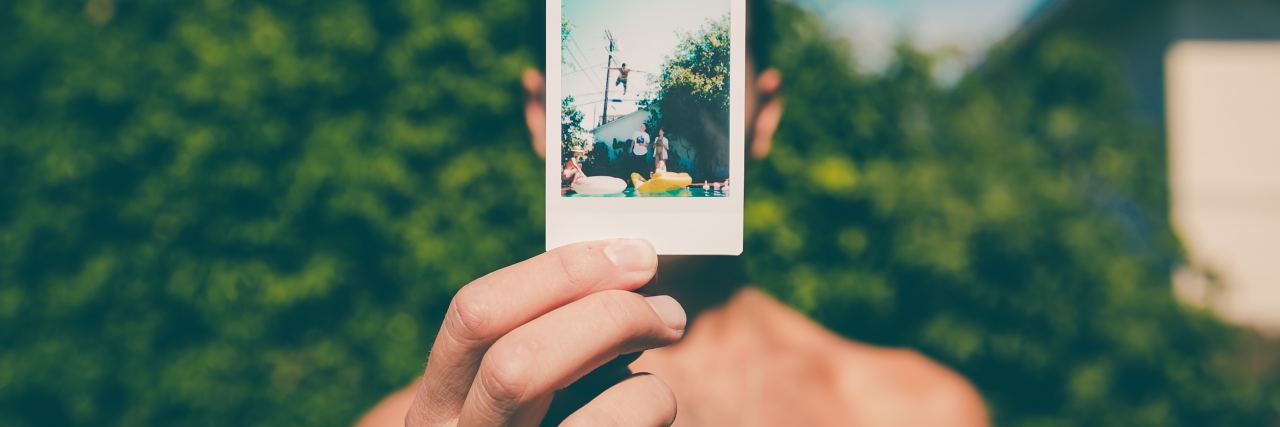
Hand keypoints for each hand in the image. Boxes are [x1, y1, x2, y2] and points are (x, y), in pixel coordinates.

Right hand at [405, 239, 683, 426]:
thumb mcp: (516, 400)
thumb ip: (541, 341)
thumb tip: (625, 266)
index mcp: (436, 409)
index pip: (474, 315)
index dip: (560, 272)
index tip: (631, 254)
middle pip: (520, 360)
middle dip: (611, 315)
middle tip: (667, 308)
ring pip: (592, 409)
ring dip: (647, 372)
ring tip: (665, 358)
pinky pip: (631, 425)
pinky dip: (656, 404)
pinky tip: (651, 410)